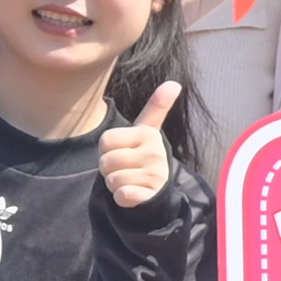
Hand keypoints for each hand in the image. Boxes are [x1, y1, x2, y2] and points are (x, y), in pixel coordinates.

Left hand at [94, 81, 184, 210]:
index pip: (105, 140)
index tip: (122, 150)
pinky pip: (121, 196)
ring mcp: (154, 176)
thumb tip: (174, 83)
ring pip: (112, 180)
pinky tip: (134, 193)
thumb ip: (157, 107)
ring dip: (115, 184)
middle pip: (106, 161)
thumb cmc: (145, 157)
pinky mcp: (150, 196)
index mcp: (149, 135)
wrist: (158, 192)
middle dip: (109, 169)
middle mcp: (154, 154)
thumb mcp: (148, 131)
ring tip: (131, 181)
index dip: (107, 149)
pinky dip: (121, 197)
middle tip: (126, 169)